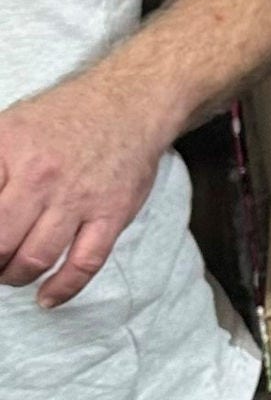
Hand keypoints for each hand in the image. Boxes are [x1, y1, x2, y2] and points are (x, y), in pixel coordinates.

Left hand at [0, 74, 177, 306]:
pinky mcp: (112, 212)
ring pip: (35, 258)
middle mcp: (41, 176)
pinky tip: (48, 297)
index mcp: (8, 153)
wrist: (130, 102)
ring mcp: (79, 197)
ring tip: (11, 272)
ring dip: (15, 276)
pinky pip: (85, 263)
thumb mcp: (6, 129)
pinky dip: (63, 288)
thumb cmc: (62, 119)